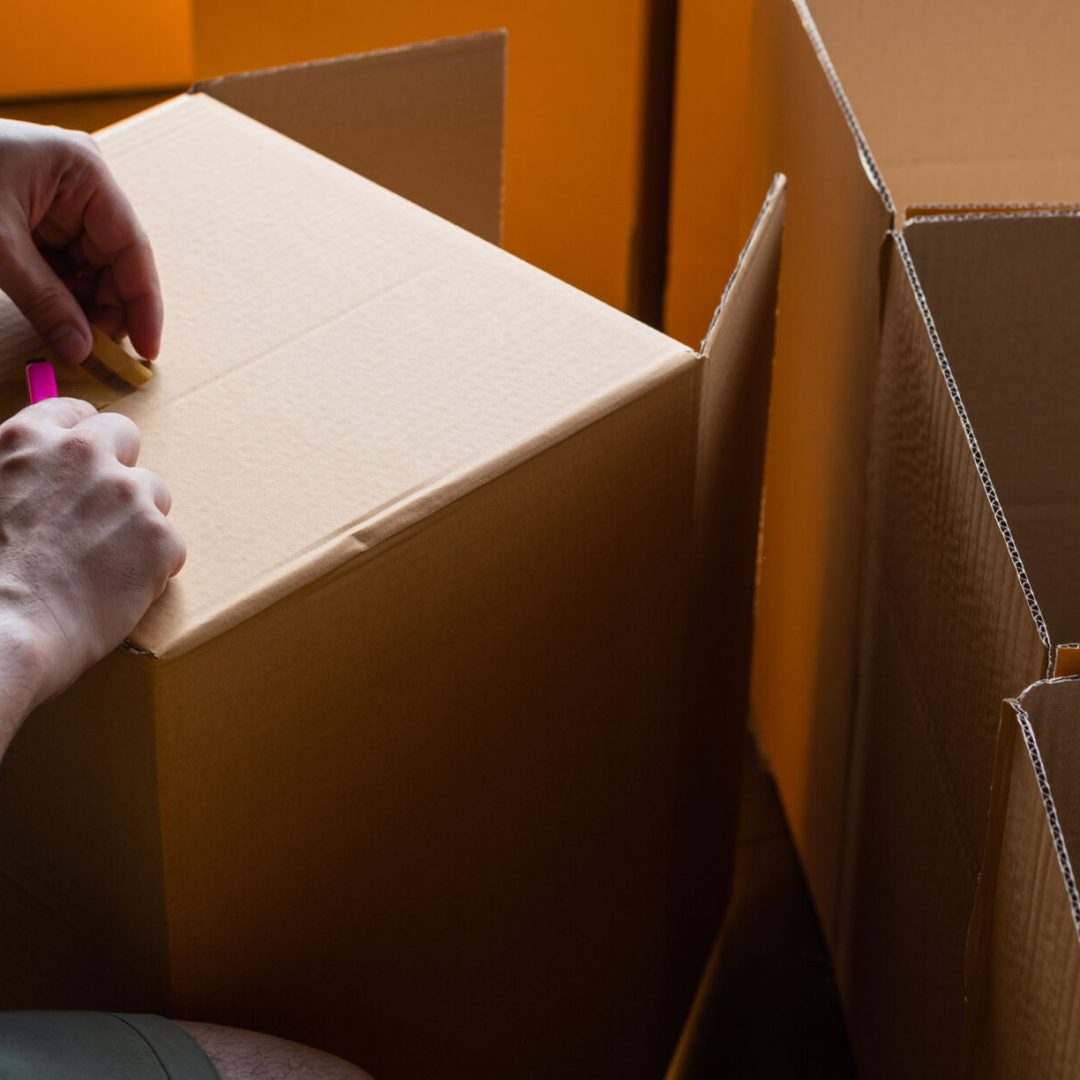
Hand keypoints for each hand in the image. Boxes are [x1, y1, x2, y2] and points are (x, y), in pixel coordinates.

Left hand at [0, 119, 161, 364]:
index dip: (143, 303)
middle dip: (107, 309)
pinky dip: (61, 296)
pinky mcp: (37, 216)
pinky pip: (64, 264)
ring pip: (90, 267)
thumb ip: (45, 301)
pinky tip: (57, 321)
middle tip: (98, 354)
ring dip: (84, 307)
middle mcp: (82, 184)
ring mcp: (60, 200)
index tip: (147, 351)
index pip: (132, 247)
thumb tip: (81, 351)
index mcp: (85, 172)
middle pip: (115, 260)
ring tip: (74, 341)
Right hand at [0, 398, 184, 748]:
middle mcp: (83, 455)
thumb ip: (17, 470)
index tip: (83, 461)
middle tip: (102, 510)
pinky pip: (169, 544)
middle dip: (117, 466)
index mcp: (29, 440)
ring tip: (101, 561)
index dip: (80, 437)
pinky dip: (151, 566)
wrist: (6, 633)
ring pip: (152, 492)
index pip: (75, 413)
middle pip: (124, 436)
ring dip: (137, 519)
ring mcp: (128, 493)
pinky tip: (116, 589)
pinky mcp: (160, 537)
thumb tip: (36, 474)